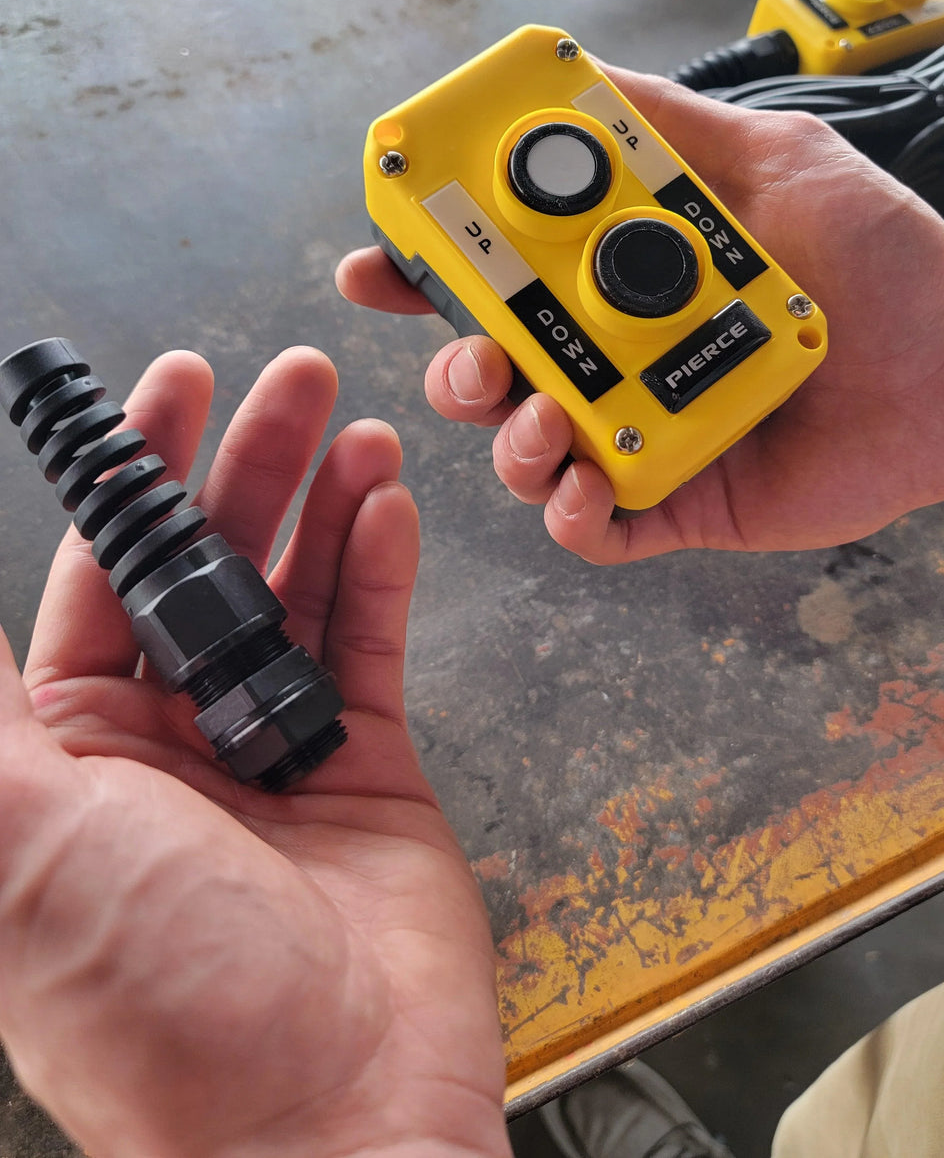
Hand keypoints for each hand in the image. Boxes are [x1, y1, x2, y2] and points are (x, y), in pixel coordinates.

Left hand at [0, 348, 509, 1157]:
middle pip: (207, 565)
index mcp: (75, 754)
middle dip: (243, 467)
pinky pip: (370, 643)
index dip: (133, 477)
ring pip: (296, 591)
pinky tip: (386, 508)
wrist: (328, 1118)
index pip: (98, 577)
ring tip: (348, 426)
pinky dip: (381, 570)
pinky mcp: (364, 766)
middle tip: (283, 380)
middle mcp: (170, 742)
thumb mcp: (26, 841)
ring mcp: (272, 748)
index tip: (167, 392)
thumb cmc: (161, 1003)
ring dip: (320, 502)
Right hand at [339, 66, 943, 562]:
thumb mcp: (773, 159)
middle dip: (453, 369)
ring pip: (523, 452)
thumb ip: (670, 127)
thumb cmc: (876, 265)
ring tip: (551, 421)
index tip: (382, 261)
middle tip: (480, 357)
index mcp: (615, 277)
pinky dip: (570, 516)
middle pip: (487, 369)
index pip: (498, 273)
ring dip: (510, 442)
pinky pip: (591, 527)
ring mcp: (636, 430)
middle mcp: (611, 355)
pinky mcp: (671, 499)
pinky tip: (586, 485)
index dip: (427, 270)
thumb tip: (575, 83)